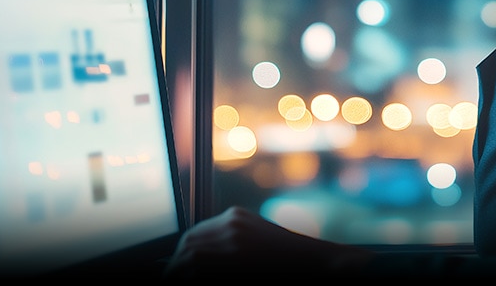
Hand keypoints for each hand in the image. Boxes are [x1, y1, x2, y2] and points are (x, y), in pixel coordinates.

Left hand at [164, 206, 371, 276]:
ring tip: (179, 281)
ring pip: (190, 256)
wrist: (321, 264)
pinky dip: (191, 276)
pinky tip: (192, 282)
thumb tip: (201, 264)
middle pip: (188, 243)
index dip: (182, 255)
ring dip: (180, 272)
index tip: (178, 270)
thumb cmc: (291, 262)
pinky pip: (201, 267)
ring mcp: (232, 239)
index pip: (195, 234)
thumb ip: (234, 246)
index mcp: (236, 217)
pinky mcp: (235, 258)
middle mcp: (231, 223)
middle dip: (178, 264)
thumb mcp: (258, 245)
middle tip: (175, 278)